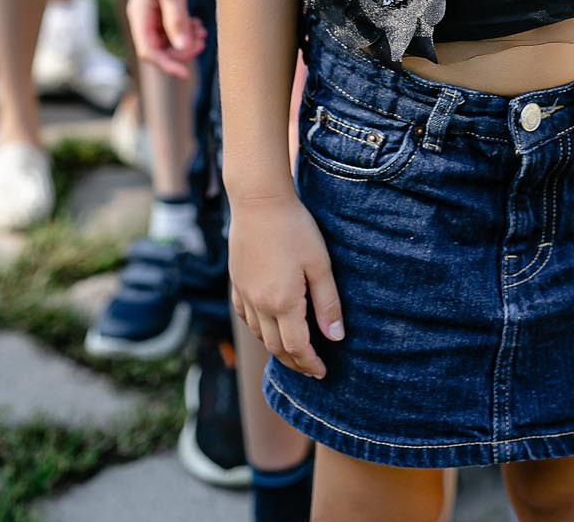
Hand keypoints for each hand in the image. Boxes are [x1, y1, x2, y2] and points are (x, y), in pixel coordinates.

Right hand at [127, 0, 205, 76]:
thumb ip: (177, 20)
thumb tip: (181, 48)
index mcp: (139, 13)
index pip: (149, 51)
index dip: (167, 64)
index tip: (187, 72)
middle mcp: (143, 13)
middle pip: (159, 47)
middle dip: (180, 50)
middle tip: (203, 41)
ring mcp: (153, 6)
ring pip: (167, 36)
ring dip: (185, 39)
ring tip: (204, 32)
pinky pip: (172, 23)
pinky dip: (185, 27)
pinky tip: (199, 23)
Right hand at [229, 193, 344, 378]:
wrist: (259, 201)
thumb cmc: (295, 228)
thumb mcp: (320, 264)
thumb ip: (328, 302)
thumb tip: (336, 337)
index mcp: (283, 303)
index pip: (297, 347)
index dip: (310, 363)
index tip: (322, 372)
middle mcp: (260, 305)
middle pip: (276, 347)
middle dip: (295, 362)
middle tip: (311, 368)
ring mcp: (245, 294)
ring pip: (259, 335)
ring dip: (276, 348)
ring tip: (293, 351)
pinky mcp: (236, 282)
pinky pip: (245, 317)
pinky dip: (258, 329)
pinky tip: (267, 326)